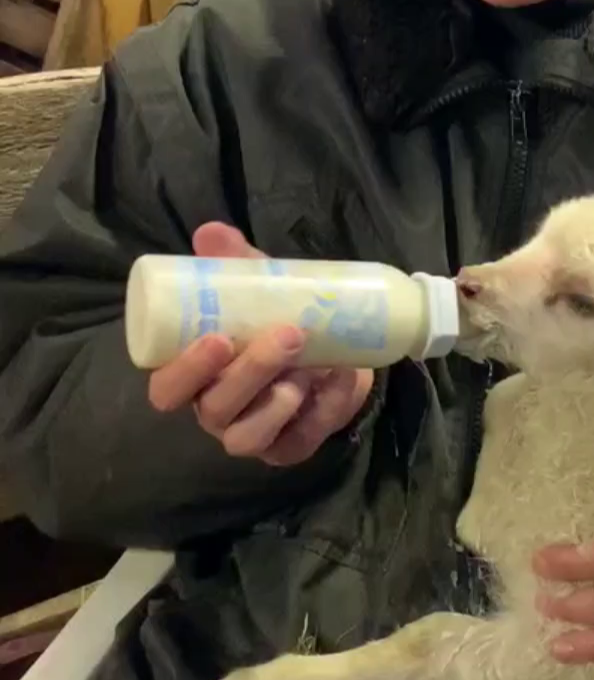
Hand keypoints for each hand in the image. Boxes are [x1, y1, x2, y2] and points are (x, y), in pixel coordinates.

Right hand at [147, 222, 373, 466]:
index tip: (217, 339)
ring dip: (280, 399)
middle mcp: (215, 411)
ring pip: (249, 435)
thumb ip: (235, 261)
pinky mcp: (290, 447)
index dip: (184, 372)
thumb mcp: (258, 286)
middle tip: (287, 334)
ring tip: (310, 362)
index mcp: (195, 377)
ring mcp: (252, 434)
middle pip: (216, 408)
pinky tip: (341, 375)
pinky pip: (301, 439)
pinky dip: (326, 406)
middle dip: (251, 373)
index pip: (166, 390)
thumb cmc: (276, 317)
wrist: (332, 347)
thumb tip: (211, 232)